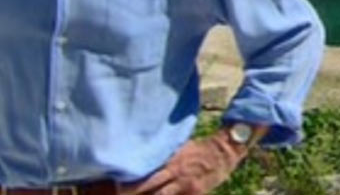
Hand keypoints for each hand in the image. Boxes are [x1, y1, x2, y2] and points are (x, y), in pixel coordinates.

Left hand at [122, 132, 246, 194]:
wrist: (224, 151)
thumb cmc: (199, 149)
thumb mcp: (179, 148)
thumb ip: (164, 156)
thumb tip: (145, 160)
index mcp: (169, 159)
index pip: (146, 171)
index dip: (130, 181)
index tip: (116, 186)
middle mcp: (175, 172)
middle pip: (150, 186)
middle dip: (134, 192)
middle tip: (119, 194)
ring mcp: (185, 185)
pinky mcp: (195, 193)